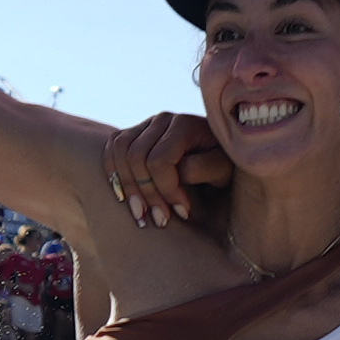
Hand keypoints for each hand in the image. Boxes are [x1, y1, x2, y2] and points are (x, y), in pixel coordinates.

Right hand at [100, 115, 219, 228]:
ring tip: (140, 215)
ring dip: (127, 187)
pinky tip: (123, 197)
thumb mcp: (224, 168)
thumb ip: (204, 168)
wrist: (221, 154)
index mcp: (185, 124)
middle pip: (136, 156)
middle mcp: (163, 119)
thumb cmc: (226, 164)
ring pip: (120, 151)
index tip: (183, 212)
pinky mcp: (137, 134)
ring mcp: (147, 124)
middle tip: (160, 220)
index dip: (167, 190)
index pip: (160, 159)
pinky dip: (114, 172)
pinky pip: (114, 149)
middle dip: (146, 193)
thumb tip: (179, 173)